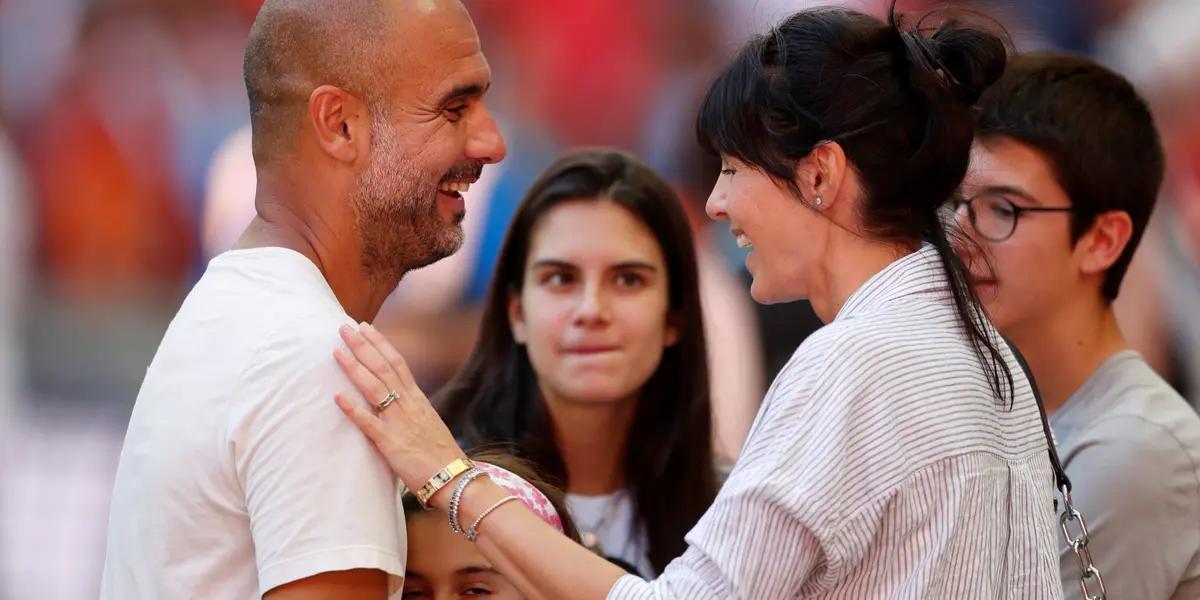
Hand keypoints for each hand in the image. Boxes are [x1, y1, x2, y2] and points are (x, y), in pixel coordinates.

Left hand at [333, 322, 465, 502]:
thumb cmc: (441, 455)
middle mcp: (408, 405)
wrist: (454, 478)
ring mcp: (399, 422)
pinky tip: (337, 397)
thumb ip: (411, 411)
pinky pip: (369, 423)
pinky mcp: (391, 443)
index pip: (397, 363)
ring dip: (354, 368)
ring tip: (337, 351)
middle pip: (383, 368)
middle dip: (363, 346)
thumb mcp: (428, 424)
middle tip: (344, 327)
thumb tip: (397, 402)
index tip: (366, 327)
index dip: (380, 344)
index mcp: (418, 399)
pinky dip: (353, 409)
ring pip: (374, 388)